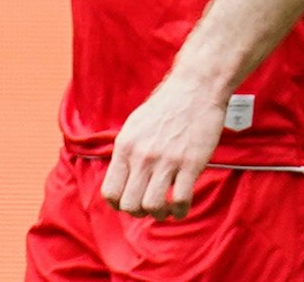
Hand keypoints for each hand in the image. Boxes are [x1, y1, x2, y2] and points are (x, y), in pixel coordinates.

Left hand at [102, 75, 228, 217]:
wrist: (193, 89)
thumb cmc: (164, 108)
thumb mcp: (134, 126)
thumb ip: (127, 151)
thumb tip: (121, 176)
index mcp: (125, 146)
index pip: (110, 191)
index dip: (118, 204)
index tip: (130, 203)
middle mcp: (141, 156)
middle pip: (130, 205)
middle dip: (139, 212)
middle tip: (149, 207)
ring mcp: (166, 161)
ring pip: (153, 207)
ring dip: (160, 214)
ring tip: (167, 208)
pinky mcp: (191, 163)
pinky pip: (181, 200)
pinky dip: (181, 210)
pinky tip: (182, 206)